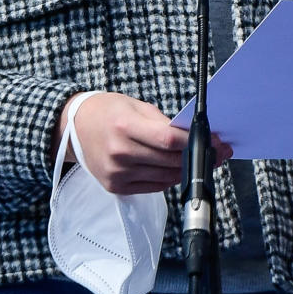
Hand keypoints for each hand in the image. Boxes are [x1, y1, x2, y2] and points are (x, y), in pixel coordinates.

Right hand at [53, 91, 232, 195]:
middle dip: (198, 157)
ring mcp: (118, 174)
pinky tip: (178, 169)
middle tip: (218, 152)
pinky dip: (169, 178)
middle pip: (170, 160)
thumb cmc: (107, 111)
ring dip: (187, 169)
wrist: (74, 128)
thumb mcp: (134, 106)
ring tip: (202, 160)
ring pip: (165, 176)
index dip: (195, 143)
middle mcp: (120, 153)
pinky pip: (154, 186)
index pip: (168, 140)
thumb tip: (192, 135)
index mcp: (124, 127)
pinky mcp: (116, 187)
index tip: (216, 141)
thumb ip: (162, 122)